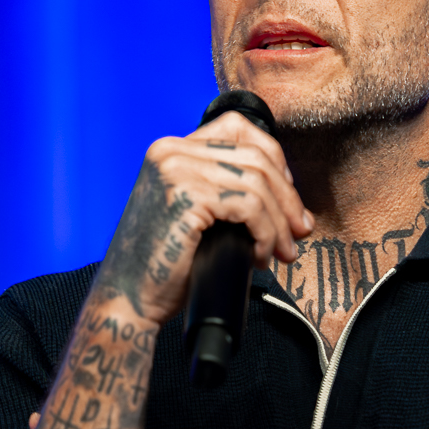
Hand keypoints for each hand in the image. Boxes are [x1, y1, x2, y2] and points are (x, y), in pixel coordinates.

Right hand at [97, 110, 313, 323]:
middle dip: (287, 198)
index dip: (274, 160)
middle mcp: (171, 151)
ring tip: (282, 252)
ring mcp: (176, 171)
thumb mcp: (197, 214)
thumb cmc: (164, 265)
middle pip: (256, 157)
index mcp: (171, 149)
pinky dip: (266, 233)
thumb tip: (288, 199)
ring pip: (258, 183)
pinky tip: (260, 256)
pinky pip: (249, 206)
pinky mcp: (186, 196)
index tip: (286, 198)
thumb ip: (226, 191)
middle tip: (298, 233)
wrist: (130, 299)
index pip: (239, 128)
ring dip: (279, 223)